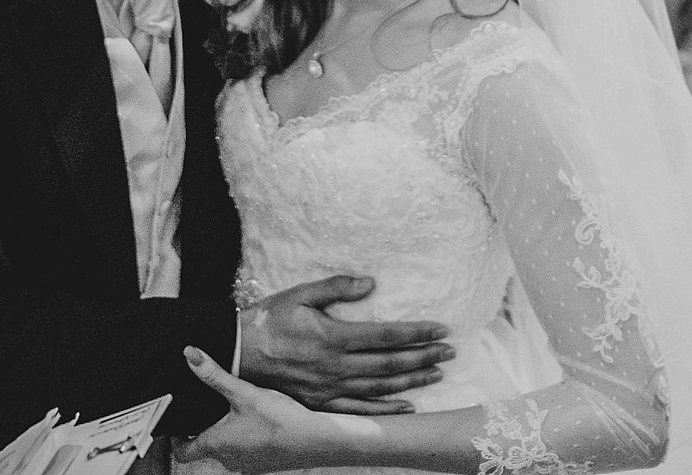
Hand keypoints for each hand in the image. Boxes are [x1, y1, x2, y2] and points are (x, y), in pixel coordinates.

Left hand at [188, 354, 397, 464]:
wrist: (316, 441)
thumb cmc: (278, 419)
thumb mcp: (244, 392)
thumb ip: (214, 375)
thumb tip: (189, 355)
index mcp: (218, 445)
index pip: (183, 452)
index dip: (175, 438)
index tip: (175, 421)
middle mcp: (230, 460)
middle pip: (205, 447)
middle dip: (202, 428)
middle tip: (201, 404)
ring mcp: (248, 464)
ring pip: (226, 449)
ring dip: (224, 432)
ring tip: (228, 407)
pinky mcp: (265, 462)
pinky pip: (245, 450)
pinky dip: (243, 436)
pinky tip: (256, 418)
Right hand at [240, 272, 454, 409]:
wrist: (241, 354)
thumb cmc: (271, 319)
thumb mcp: (300, 293)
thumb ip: (336, 287)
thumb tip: (370, 282)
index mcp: (334, 338)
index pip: (386, 336)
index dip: (416, 333)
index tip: (441, 328)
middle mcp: (337, 367)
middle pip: (390, 364)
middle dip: (423, 357)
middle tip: (450, 350)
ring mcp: (331, 390)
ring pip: (380, 388)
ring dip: (412, 381)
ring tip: (436, 373)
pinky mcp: (323, 405)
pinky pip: (360, 410)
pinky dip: (386, 408)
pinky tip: (406, 405)